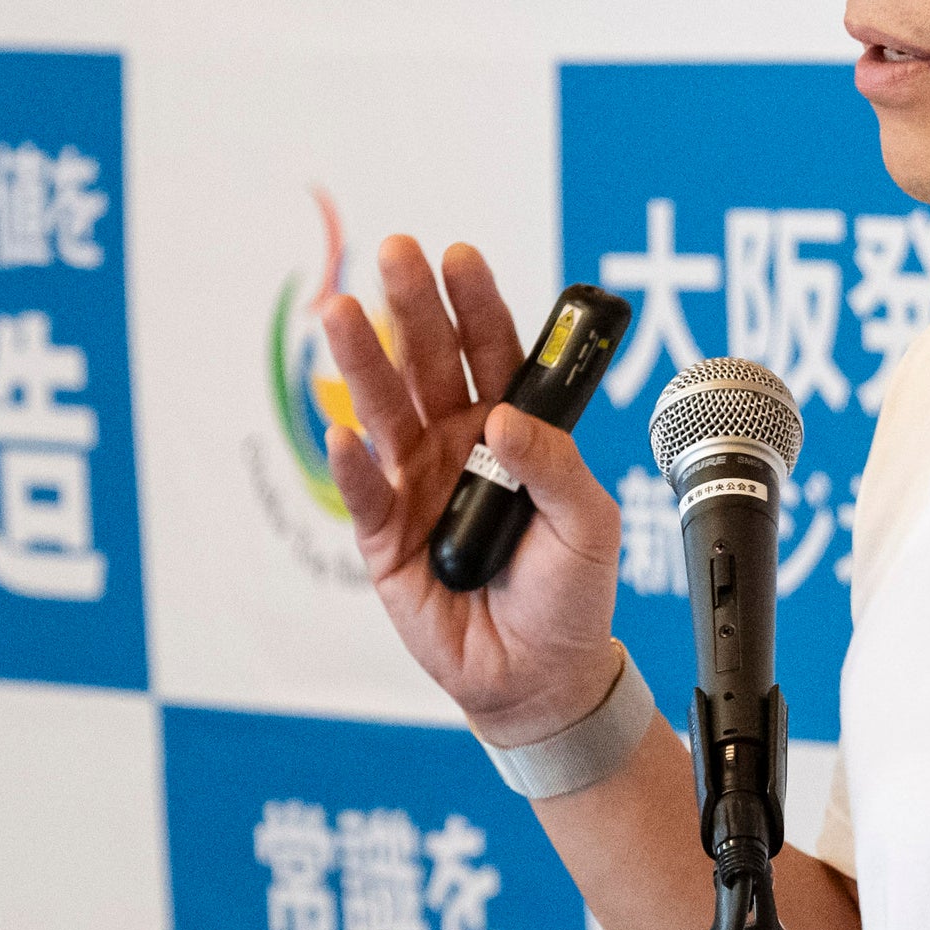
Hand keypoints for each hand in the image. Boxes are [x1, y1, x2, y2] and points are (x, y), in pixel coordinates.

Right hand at [316, 238, 624, 747]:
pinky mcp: (385, 539)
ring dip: (363, 363)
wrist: (540, 675)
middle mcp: (457, 446)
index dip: (475, 303)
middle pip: (431, 365)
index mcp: (511, 431)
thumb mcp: (589, 524)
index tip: (459, 255)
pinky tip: (342, 431)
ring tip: (340, 312)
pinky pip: (364, 495)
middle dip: (411, 308)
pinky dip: (353, 464)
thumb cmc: (569, 592)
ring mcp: (417, 486)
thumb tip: (502, 421)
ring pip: (385, 413)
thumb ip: (554, 467)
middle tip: (393, 254)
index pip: (492, 352)